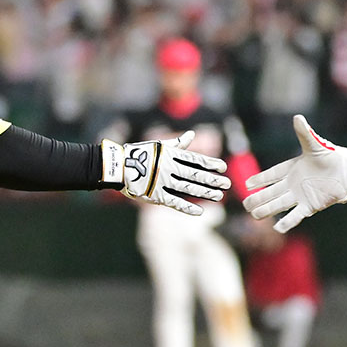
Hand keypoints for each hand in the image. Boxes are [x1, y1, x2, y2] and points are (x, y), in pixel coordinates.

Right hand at [101, 131, 230, 215]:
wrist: (118, 167)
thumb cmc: (139, 154)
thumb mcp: (160, 145)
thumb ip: (178, 143)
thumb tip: (192, 134)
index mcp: (171, 155)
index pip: (195, 159)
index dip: (210, 163)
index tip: (224, 167)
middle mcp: (169, 168)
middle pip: (195, 175)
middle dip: (212, 180)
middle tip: (228, 184)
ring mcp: (162, 182)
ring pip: (188, 189)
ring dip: (205, 193)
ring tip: (219, 196)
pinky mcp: (155, 195)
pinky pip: (174, 202)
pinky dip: (187, 208)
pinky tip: (200, 211)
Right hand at [243, 116, 346, 232]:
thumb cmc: (331, 156)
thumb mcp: (315, 144)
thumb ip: (304, 133)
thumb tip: (297, 117)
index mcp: (291, 168)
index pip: (272, 174)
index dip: (259, 179)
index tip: (247, 184)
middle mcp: (293, 184)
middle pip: (271, 192)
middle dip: (258, 198)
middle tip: (245, 203)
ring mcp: (300, 196)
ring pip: (279, 204)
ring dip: (266, 209)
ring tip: (254, 215)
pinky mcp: (310, 205)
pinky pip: (296, 215)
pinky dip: (287, 222)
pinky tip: (277, 228)